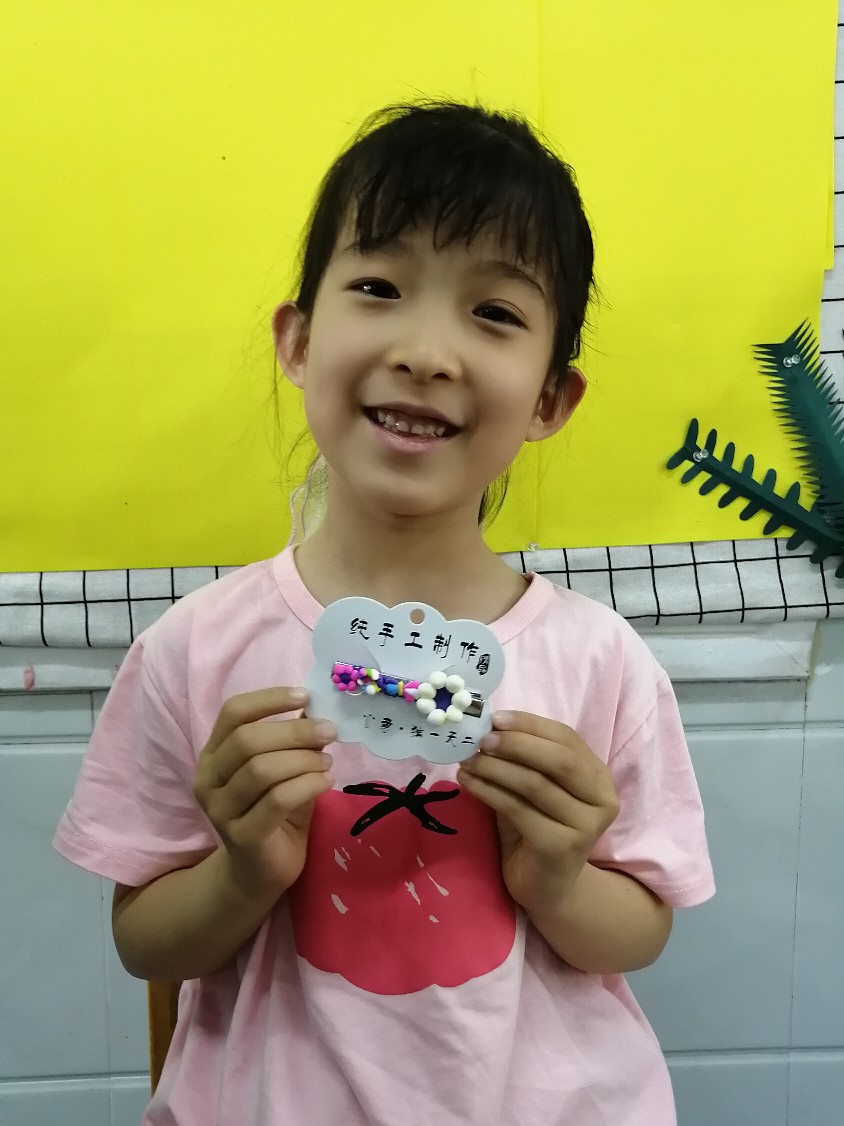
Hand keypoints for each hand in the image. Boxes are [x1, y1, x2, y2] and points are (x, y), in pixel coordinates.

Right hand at [193, 688, 334, 898]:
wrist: (259, 873)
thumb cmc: (273, 813)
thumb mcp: (281, 770)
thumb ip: (292, 742)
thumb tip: (319, 707)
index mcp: (214, 755)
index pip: (233, 713)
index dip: (269, 699)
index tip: (305, 696)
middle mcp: (208, 780)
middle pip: (247, 740)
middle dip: (295, 731)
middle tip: (329, 732)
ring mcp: (221, 811)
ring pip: (262, 770)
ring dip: (303, 760)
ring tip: (328, 762)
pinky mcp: (243, 836)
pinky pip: (278, 800)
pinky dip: (308, 784)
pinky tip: (326, 782)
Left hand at [456, 711, 619, 914]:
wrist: (547, 888)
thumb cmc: (538, 829)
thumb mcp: (537, 789)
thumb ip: (525, 760)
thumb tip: (488, 727)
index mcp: (598, 777)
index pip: (567, 738)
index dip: (531, 725)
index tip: (495, 718)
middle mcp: (601, 800)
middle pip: (558, 760)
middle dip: (516, 744)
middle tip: (481, 739)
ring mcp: (585, 826)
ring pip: (535, 784)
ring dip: (495, 768)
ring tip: (468, 760)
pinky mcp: (561, 847)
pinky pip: (518, 809)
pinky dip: (488, 791)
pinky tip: (468, 783)